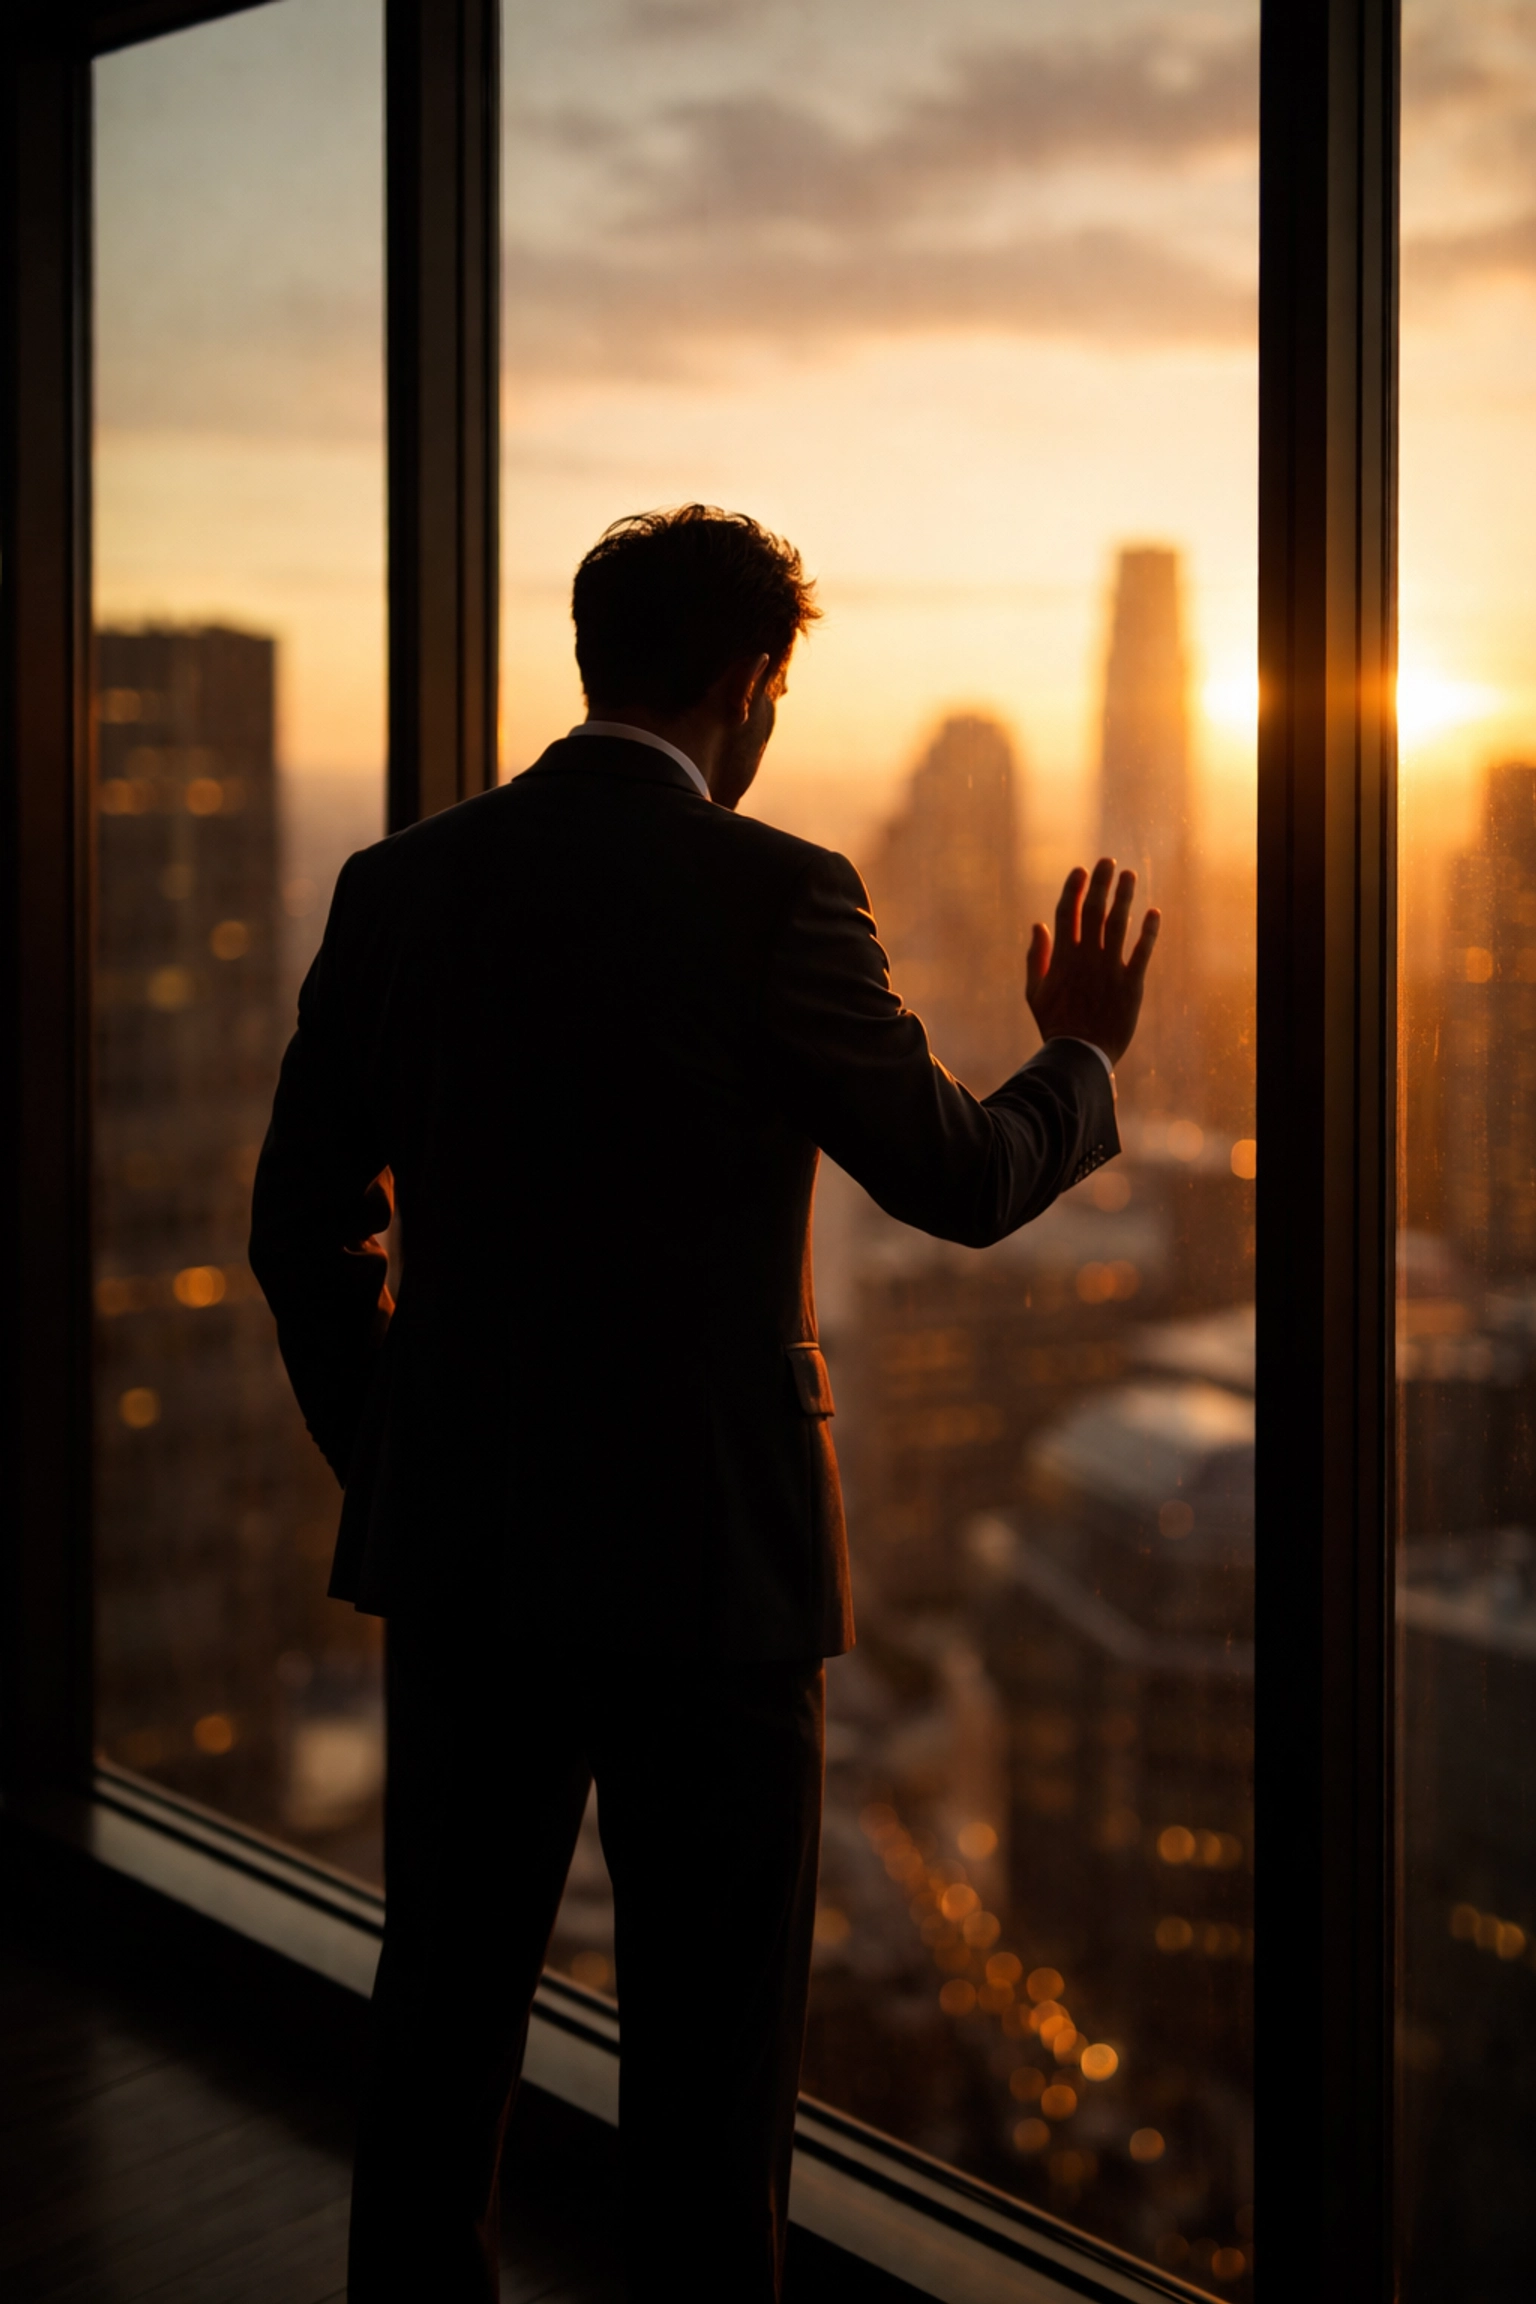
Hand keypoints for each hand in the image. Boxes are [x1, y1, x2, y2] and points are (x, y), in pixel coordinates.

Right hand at [1026, 859, 1159, 1067]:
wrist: (1081, 1054)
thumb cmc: (1056, 1024)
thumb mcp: (1035, 992)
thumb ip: (1037, 957)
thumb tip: (1038, 925)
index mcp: (1062, 958)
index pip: (1067, 913)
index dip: (1073, 888)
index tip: (1079, 870)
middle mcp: (1086, 958)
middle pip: (1093, 911)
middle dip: (1100, 883)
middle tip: (1107, 862)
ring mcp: (1109, 969)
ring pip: (1118, 924)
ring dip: (1124, 897)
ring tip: (1129, 876)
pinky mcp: (1131, 984)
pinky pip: (1142, 951)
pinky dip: (1149, 931)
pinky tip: (1154, 912)